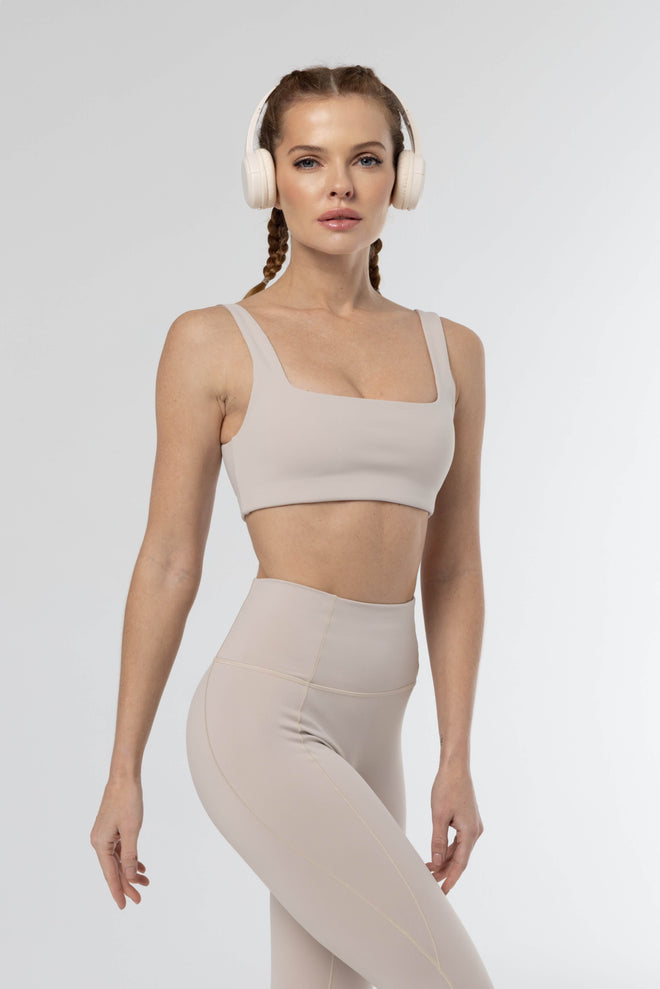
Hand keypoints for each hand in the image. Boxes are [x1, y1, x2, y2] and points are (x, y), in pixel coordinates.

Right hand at [90, 777, 149, 908]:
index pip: (110, 874)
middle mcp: (100, 841)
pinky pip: (121, 850)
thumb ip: (130, 856)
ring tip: (145, 882)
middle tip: (140, 898)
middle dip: (127, 884)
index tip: (125, 906)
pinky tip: (140, 867)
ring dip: (131, 871)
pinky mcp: (112, 829)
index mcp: (100, 843)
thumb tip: (129, 877)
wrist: (124, 777)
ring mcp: (105, 835)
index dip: (118, 891)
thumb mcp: (131, 830)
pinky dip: (130, 858)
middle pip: (114, 869)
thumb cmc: (127, 801)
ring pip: (118, 860)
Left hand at [425, 763, 483, 894]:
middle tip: (429, 882)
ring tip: (429, 870)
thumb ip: (438, 840)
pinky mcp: (468, 820)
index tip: (442, 892)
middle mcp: (475, 831)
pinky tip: (437, 855)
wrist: (455, 767)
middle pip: (460, 858)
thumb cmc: (447, 787)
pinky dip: (447, 849)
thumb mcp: (439, 815)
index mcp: (470, 832)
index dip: (451, 879)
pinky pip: (458, 841)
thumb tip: (436, 862)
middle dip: (445, 871)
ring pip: (459, 850)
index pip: (461, 863)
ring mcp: (473, 826)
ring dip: (445, 860)